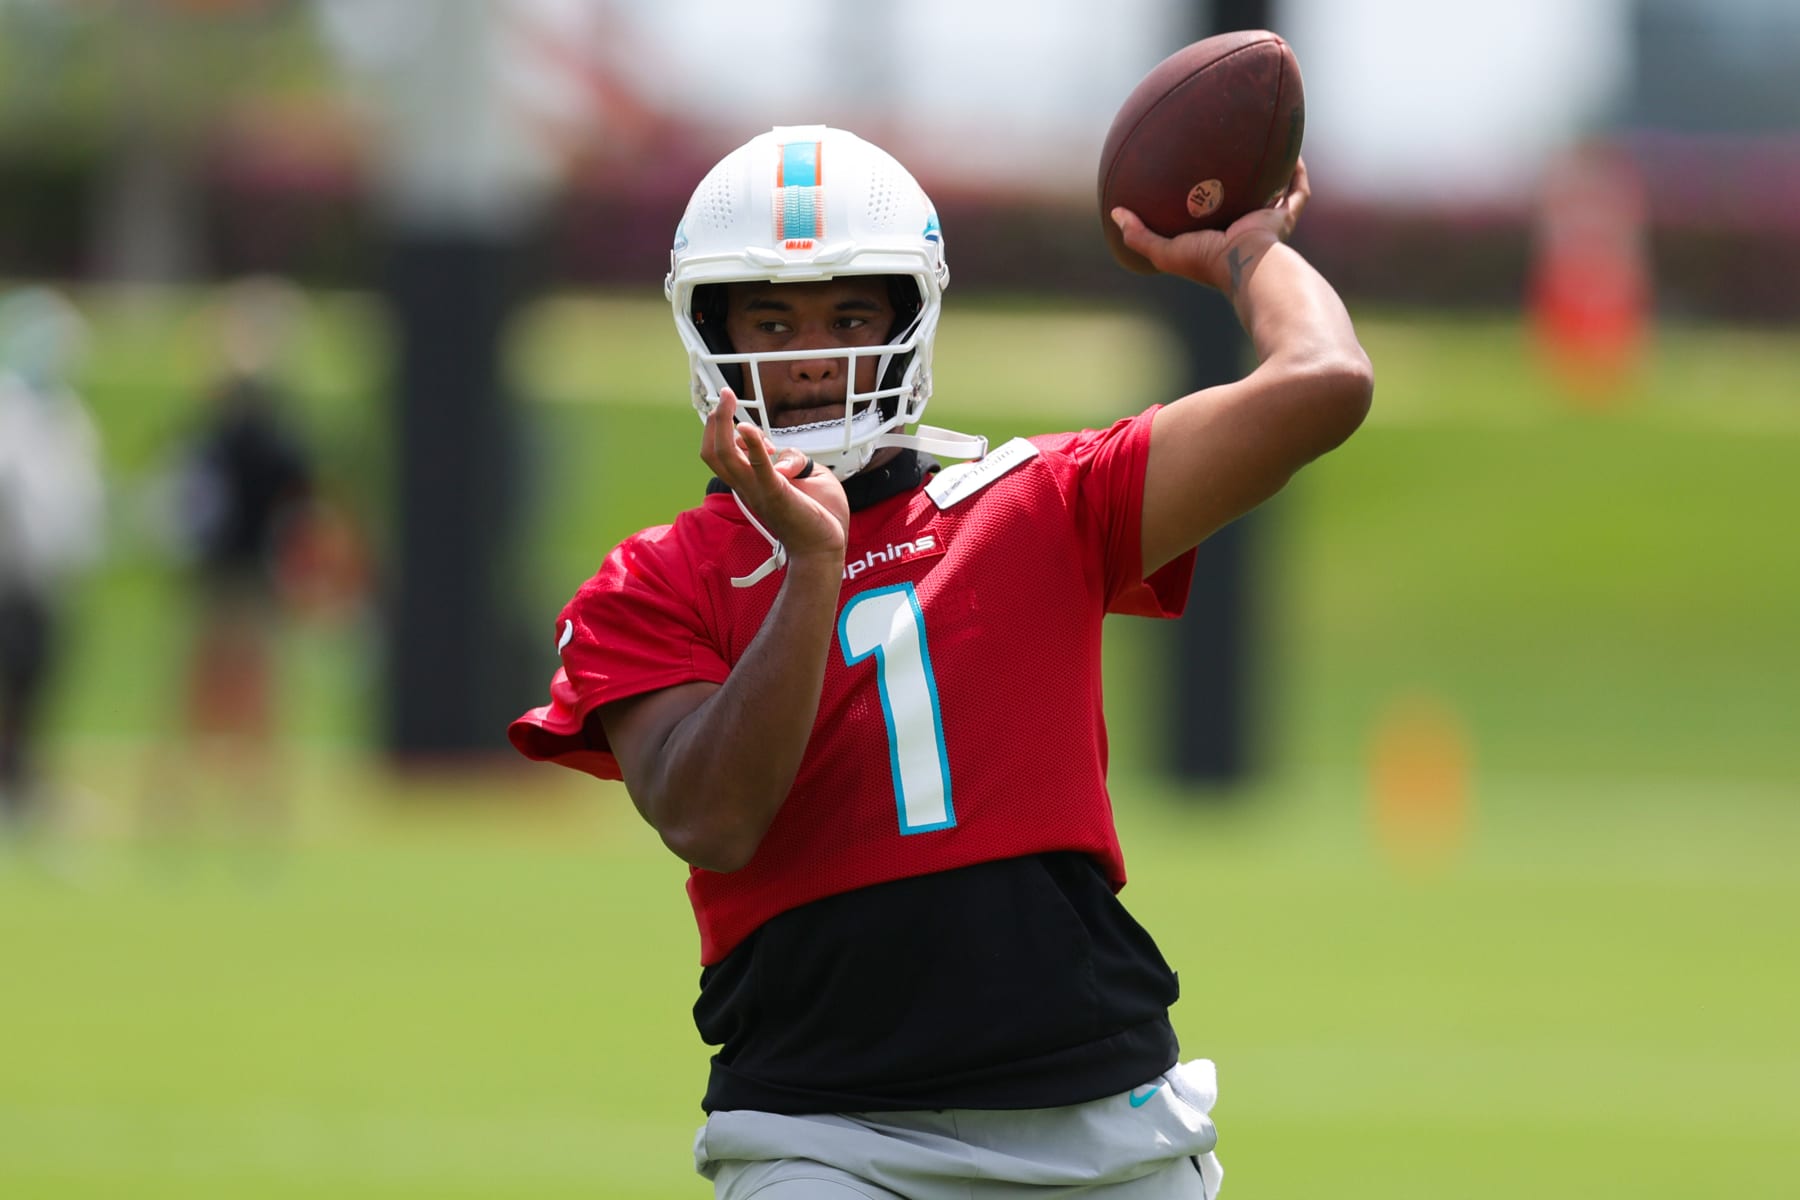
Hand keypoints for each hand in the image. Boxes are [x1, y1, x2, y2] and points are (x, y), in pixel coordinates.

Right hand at [701, 388, 849, 562]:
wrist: (827, 548)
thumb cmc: (819, 517)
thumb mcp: (809, 476)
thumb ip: (794, 459)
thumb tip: (782, 454)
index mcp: (752, 483)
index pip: (724, 454)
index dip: (726, 432)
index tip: (742, 419)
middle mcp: (748, 486)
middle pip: (714, 453)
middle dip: (715, 421)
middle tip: (724, 395)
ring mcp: (759, 490)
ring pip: (724, 457)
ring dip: (723, 425)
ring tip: (726, 400)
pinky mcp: (776, 494)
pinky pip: (758, 468)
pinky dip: (751, 446)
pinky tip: (746, 428)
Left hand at [1112, 157, 1311, 295]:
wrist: (1247, 265)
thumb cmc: (1207, 262)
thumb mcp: (1165, 251)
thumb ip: (1139, 236)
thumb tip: (1114, 213)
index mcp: (1217, 240)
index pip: (1208, 219)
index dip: (1201, 203)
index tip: (1191, 182)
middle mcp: (1243, 230)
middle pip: (1241, 202)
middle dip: (1236, 184)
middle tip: (1226, 158)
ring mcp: (1266, 223)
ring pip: (1271, 194)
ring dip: (1270, 175)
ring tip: (1263, 146)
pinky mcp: (1284, 216)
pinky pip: (1296, 190)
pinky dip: (1296, 172)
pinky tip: (1291, 149)